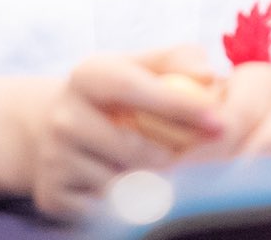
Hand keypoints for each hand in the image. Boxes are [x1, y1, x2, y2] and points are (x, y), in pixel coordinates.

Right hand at [25, 47, 223, 220]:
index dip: (180, 105)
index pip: (135, 88)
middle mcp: (65, 116)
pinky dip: (124, 203)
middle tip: (189, 157)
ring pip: (126, 184)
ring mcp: (55, 158)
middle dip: (172, 157)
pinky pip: (108, 209)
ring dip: (148, 182)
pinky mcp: (54, 195)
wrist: (51, 131)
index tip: (219, 122)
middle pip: (137, 149)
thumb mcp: (136, 68)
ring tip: (146, 166)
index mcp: (88, 76)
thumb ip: (176, 61)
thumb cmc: (112, 98)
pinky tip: (121, 184)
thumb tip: (207, 76)